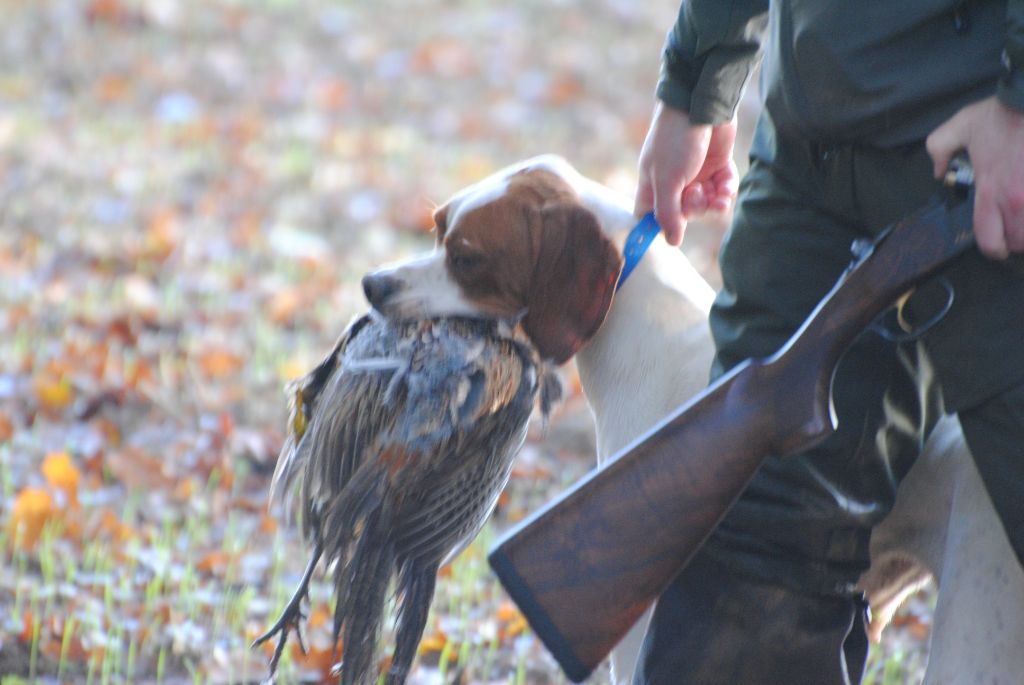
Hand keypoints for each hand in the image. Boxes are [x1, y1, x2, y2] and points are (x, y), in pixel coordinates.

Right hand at [634, 102, 738, 245]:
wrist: (700, 103)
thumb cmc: (676, 140)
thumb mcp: (668, 179)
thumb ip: (668, 212)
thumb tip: (671, 242)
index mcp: (652, 184)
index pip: (649, 215)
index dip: (659, 226)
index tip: (672, 230)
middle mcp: (672, 181)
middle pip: (682, 213)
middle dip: (693, 209)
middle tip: (697, 195)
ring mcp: (695, 173)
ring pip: (705, 202)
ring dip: (713, 204)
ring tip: (719, 199)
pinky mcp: (716, 164)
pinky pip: (722, 187)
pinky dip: (725, 190)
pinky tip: (727, 188)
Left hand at [927, 95, 1023, 258]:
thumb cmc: (1001, 113)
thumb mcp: (960, 127)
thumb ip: (939, 149)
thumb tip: (937, 171)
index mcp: (989, 192)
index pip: (989, 240)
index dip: (992, 250)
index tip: (996, 246)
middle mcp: (1016, 199)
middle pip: (1020, 242)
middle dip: (1017, 241)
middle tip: (1015, 230)